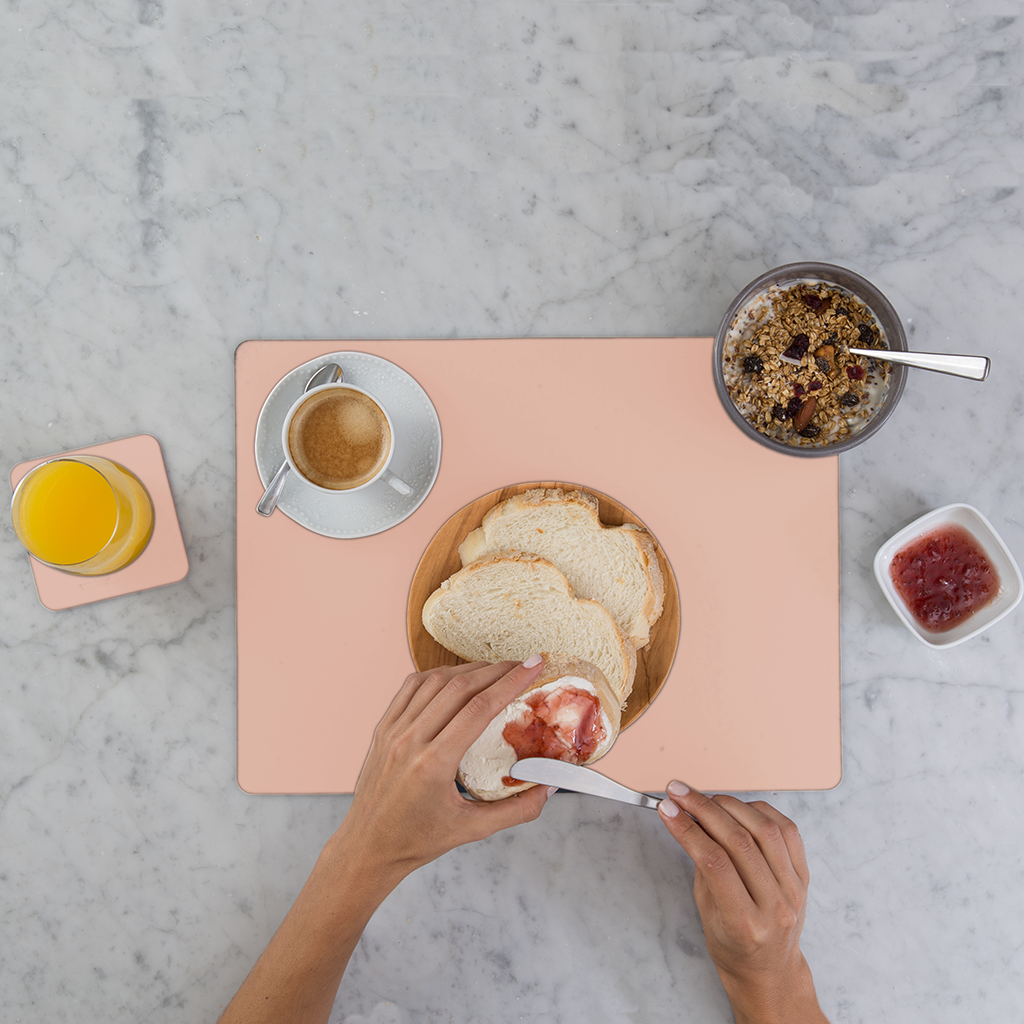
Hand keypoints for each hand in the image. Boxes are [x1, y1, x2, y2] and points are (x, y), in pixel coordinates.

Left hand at [218, 658, 552, 1023]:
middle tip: (523, 664)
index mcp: (433, 765)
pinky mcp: (382, 727)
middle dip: (496, 670)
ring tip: (495, 670)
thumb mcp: (472, 830)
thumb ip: (517, 810)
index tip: (534, 665)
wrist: (366, 847)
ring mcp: (392, 731)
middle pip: (460, 688)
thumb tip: (551, 787)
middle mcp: (410, 741)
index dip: (511, 681)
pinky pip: (411, 687)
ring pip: (435, 681)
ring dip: (469, 670)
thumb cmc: (418, 841)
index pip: (479, 708)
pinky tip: (457, 677)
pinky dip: (438, 675)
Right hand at [658, 783, 826, 1023]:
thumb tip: (688, 819)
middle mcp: (775, 906)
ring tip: (706, 799)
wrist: (770, 970)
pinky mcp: (804, 877)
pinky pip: (787, 831)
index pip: (714, 862)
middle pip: (738, 841)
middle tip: (679, 793)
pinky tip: (739, 807)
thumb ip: (701, 866)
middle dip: (703, 809)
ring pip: (764, 830)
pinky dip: (760, 811)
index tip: (667, 808)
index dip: (688, 829)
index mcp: (745, 923)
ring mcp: (795, 890)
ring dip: (731, 805)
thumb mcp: (705, 913)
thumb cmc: (733, 946)